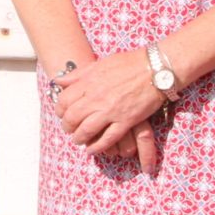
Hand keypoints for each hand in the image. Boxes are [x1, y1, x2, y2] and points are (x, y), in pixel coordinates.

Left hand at [54, 48, 168, 175]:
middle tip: (68, 129)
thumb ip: (78, 75)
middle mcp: (96, 97)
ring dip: (79, 138)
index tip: (61, 114)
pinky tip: (92, 150)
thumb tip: (58, 82)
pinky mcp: (126, 120)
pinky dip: (98, 147)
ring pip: (86, 130)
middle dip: (67, 126)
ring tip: (78, 140)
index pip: (64, 100)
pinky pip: (108, 138)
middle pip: (72, 118)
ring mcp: (111, 110)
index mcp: (88, 82)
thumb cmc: (129, 63)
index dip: (60, 110)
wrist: (156, 68)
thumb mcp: (99, 64)